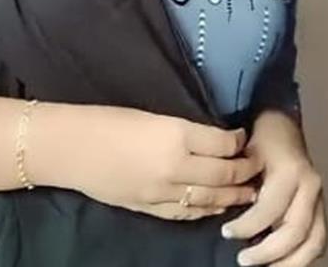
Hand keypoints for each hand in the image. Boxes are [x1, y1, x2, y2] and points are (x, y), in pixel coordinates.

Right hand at [30, 103, 263, 220]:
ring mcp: (163, 192)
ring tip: (249, 191)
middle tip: (256, 165)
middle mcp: (175, 166)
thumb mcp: (151, 115)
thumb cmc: (108, 120)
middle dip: (245, 170)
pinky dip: (207, 210)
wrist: (71, 148)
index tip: (243, 136)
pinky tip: (217, 207)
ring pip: (210, 198)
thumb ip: (183, 130)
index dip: (238, 140)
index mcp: (175, 134)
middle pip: (223, 173)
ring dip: (234, 195)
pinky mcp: (150, 208)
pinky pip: (187, 213)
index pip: (222, 142)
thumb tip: (211, 138)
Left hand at [220, 111, 327, 265]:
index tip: (227, 232)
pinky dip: (302, 256)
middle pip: (296, 232)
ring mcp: (320, 199)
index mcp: (292, 172)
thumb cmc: (263, 138)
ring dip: (290, 261)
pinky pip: (318, 240)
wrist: (284, 125)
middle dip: (269, 252)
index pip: (271, 209)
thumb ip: (239, 178)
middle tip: (244, 259)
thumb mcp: (247, 151)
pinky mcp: (321, 208)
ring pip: (314, 242)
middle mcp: (311, 187)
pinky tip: (283, 261)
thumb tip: (225, 207)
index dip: (247, 226)